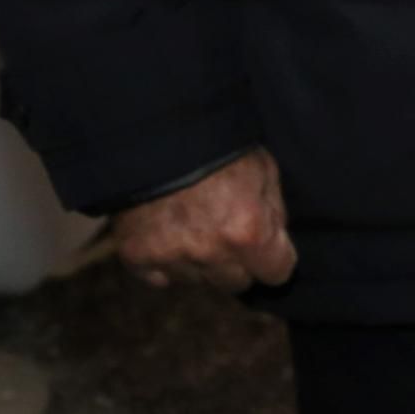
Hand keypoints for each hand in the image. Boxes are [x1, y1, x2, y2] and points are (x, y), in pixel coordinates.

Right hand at [119, 149, 295, 293]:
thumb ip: (273, 213)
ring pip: (199, 281)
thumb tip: (275, 242)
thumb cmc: (219, 145)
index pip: (278, 273)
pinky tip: (168, 235)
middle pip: (236, 282)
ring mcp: (170, 257)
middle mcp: (210, 253)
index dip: (275, 258)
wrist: (155, 131)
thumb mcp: (264, 169)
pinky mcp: (136, 256)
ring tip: (195, 226)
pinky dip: (165, 263)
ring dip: (201, 262)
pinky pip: (159, 278)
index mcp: (248, 232)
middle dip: (238, 262)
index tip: (269, 248)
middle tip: (228, 232)